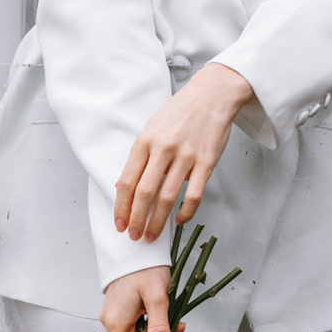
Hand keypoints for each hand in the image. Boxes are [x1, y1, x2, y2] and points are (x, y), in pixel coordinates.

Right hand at [102, 265, 178, 331]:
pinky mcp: (121, 311)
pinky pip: (136, 327)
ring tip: (175, 324)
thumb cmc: (144, 267)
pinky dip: (152, 326)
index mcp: (117, 324)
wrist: (135, 247)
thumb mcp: (157, 297)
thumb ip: (159, 327)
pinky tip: (165, 317)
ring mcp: (115, 317)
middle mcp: (111, 323)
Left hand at [113, 63, 254, 242]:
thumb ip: (140, 156)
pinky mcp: (206, 161)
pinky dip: (185, 212)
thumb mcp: (152, 128)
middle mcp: (163, 149)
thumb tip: (126, 188)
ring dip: (157, 222)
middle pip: (144, 193)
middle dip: (137, 220)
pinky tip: (179, 220)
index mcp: (145, 141)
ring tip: (151, 236)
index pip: (128, 181)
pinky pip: (194, 194)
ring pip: (167, 197)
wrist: (212, 95)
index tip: (119, 224)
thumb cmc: (179, 113)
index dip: (121, 207)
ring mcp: (186, 156)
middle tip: (134, 236)